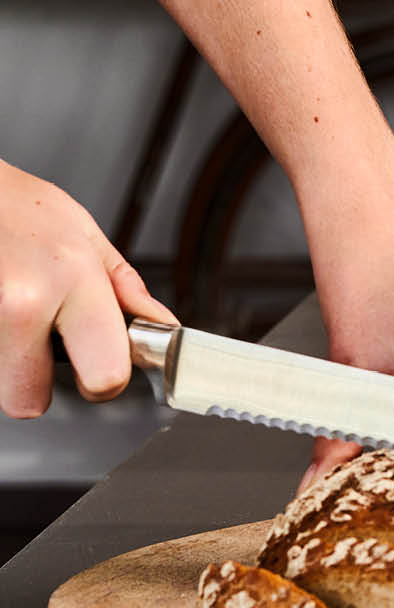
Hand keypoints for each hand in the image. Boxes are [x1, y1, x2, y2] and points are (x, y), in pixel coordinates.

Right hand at [0, 160, 177, 417]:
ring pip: (0, 382)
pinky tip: (5, 314)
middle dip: (39, 383)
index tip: (101, 365)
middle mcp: (21, 302)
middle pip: (27, 401)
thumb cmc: (21, 209)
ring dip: (12, 361)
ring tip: (20, 317)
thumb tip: (161, 327)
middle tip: (46, 346)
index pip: (104, 376)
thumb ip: (125, 290)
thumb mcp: (86, 237)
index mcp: (72, 281)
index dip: (105, 380)